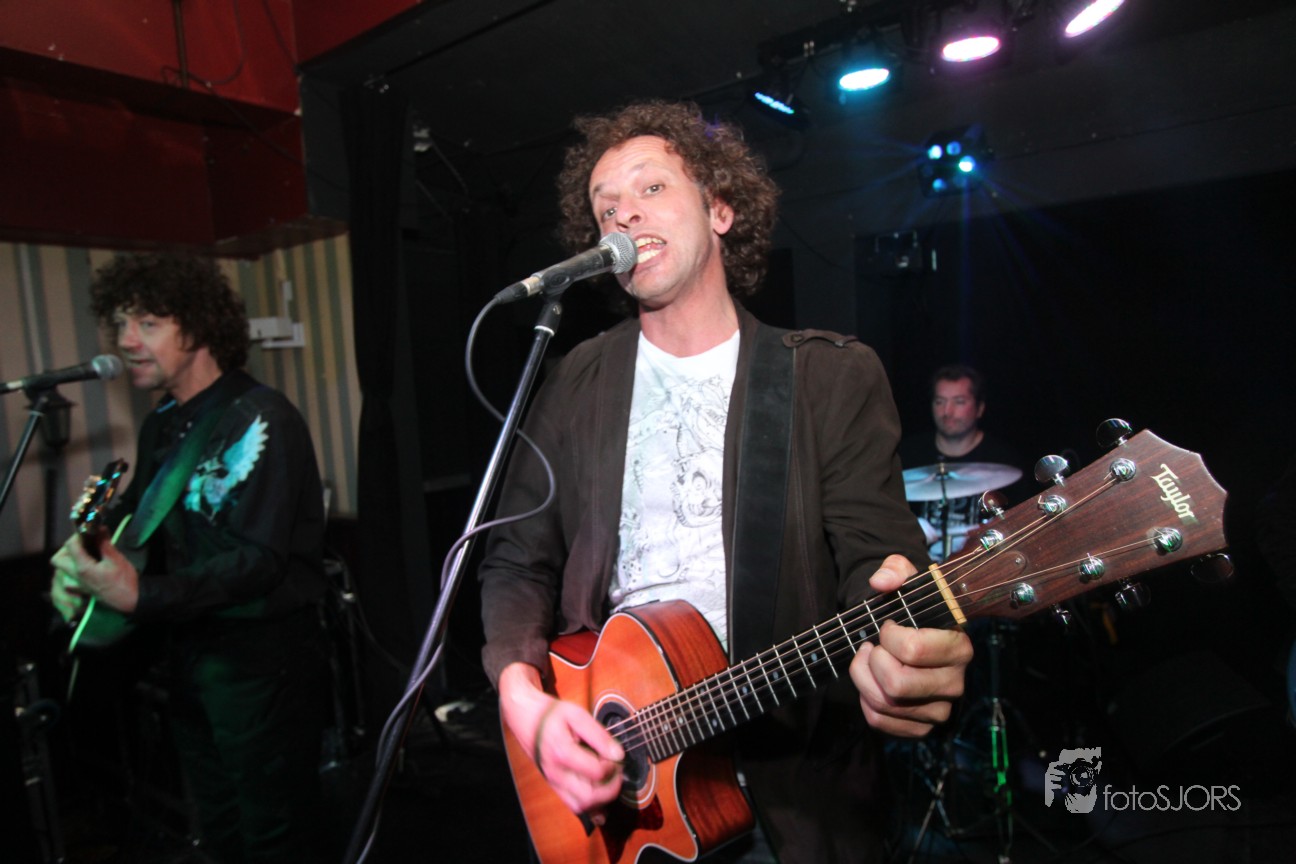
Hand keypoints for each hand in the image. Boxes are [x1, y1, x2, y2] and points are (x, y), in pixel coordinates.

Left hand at [48, 533, 139, 615]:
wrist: (128, 602)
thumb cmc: (124, 581)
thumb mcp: (116, 560)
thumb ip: (104, 543)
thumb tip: (99, 528)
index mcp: (82, 567)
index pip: (70, 545)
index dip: (78, 535)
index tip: (89, 532)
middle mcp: (75, 576)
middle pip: (57, 559)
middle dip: (67, 549)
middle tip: (83, 544)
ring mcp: (76, 585)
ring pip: (62, 569)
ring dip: (69, 560)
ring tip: (85, 554)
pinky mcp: (81, 590)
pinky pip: (69, 578)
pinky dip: (74, 570)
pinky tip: (87, 567)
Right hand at [498, 663, 624, 819]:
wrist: (525, 718)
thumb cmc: (551, 715)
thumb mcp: (577, 715)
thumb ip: (599, 735)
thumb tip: (618, 754)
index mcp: (562, 753)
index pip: (597, 773)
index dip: (613, 766)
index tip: (615, 755)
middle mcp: (556, 773)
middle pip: (590, 797)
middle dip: (611, 788)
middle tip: (616, 771)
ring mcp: (553, 782)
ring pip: (581, 807)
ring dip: (601, 799)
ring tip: (609, 780)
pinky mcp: (554, 786)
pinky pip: (573, 806)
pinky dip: (590, 807)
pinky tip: (601, 797)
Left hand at [849, 555, 972, 736]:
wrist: (911, 637)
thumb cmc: (910, 610)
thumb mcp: (906, 580)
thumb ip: (895, 570)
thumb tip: (882, 582)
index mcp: (958, 647)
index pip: (913, 650)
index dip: (888, 636)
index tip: (888, 626)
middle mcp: (955, 682)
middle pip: (898, 684)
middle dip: (873, 661)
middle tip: (873, 647)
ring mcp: (940, 709)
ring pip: (886, 704)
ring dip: (864, 679)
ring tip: (867, 660)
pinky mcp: (922, 727)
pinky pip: (882, 722)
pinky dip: (866, 702)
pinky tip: (871, 682)